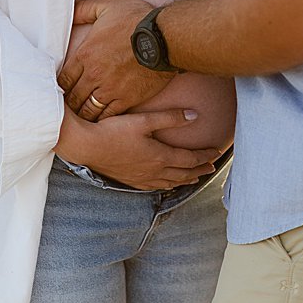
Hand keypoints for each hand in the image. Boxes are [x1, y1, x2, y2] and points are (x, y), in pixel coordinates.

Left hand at [58, 0, 173, 120]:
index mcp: (85, 55)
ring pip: (87, 109)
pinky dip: (100, 118)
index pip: (63, 79)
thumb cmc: (137, 20)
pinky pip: (106, 115)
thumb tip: (69, 12)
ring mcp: (109, 89)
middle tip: (69, 105)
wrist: (165, 37)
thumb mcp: (108, 6)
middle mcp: (93, 75)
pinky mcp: (126, 99)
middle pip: (72, 97)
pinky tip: (99, 118)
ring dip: (83, 113)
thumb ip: (84, 10)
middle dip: (69, 102)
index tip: (62, 89)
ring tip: (82, 115)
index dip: (59, 86)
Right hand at [58, 106, 221, 190]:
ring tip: (195, 178)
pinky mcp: (129, 180)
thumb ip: (171, 117)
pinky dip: (167, 185)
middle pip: (183, 174)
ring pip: (170, 183)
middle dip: (200, 170)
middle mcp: (153, 171)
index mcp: (160, 157)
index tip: (217, 151)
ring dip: (185, 180)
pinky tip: (166, 183)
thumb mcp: (145, 120)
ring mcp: (141, 178)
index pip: (190, 159)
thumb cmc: (113, 130)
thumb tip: (195, 115)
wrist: (85, 146)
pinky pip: (155, 187)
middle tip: (212, 168)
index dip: (205, 155)